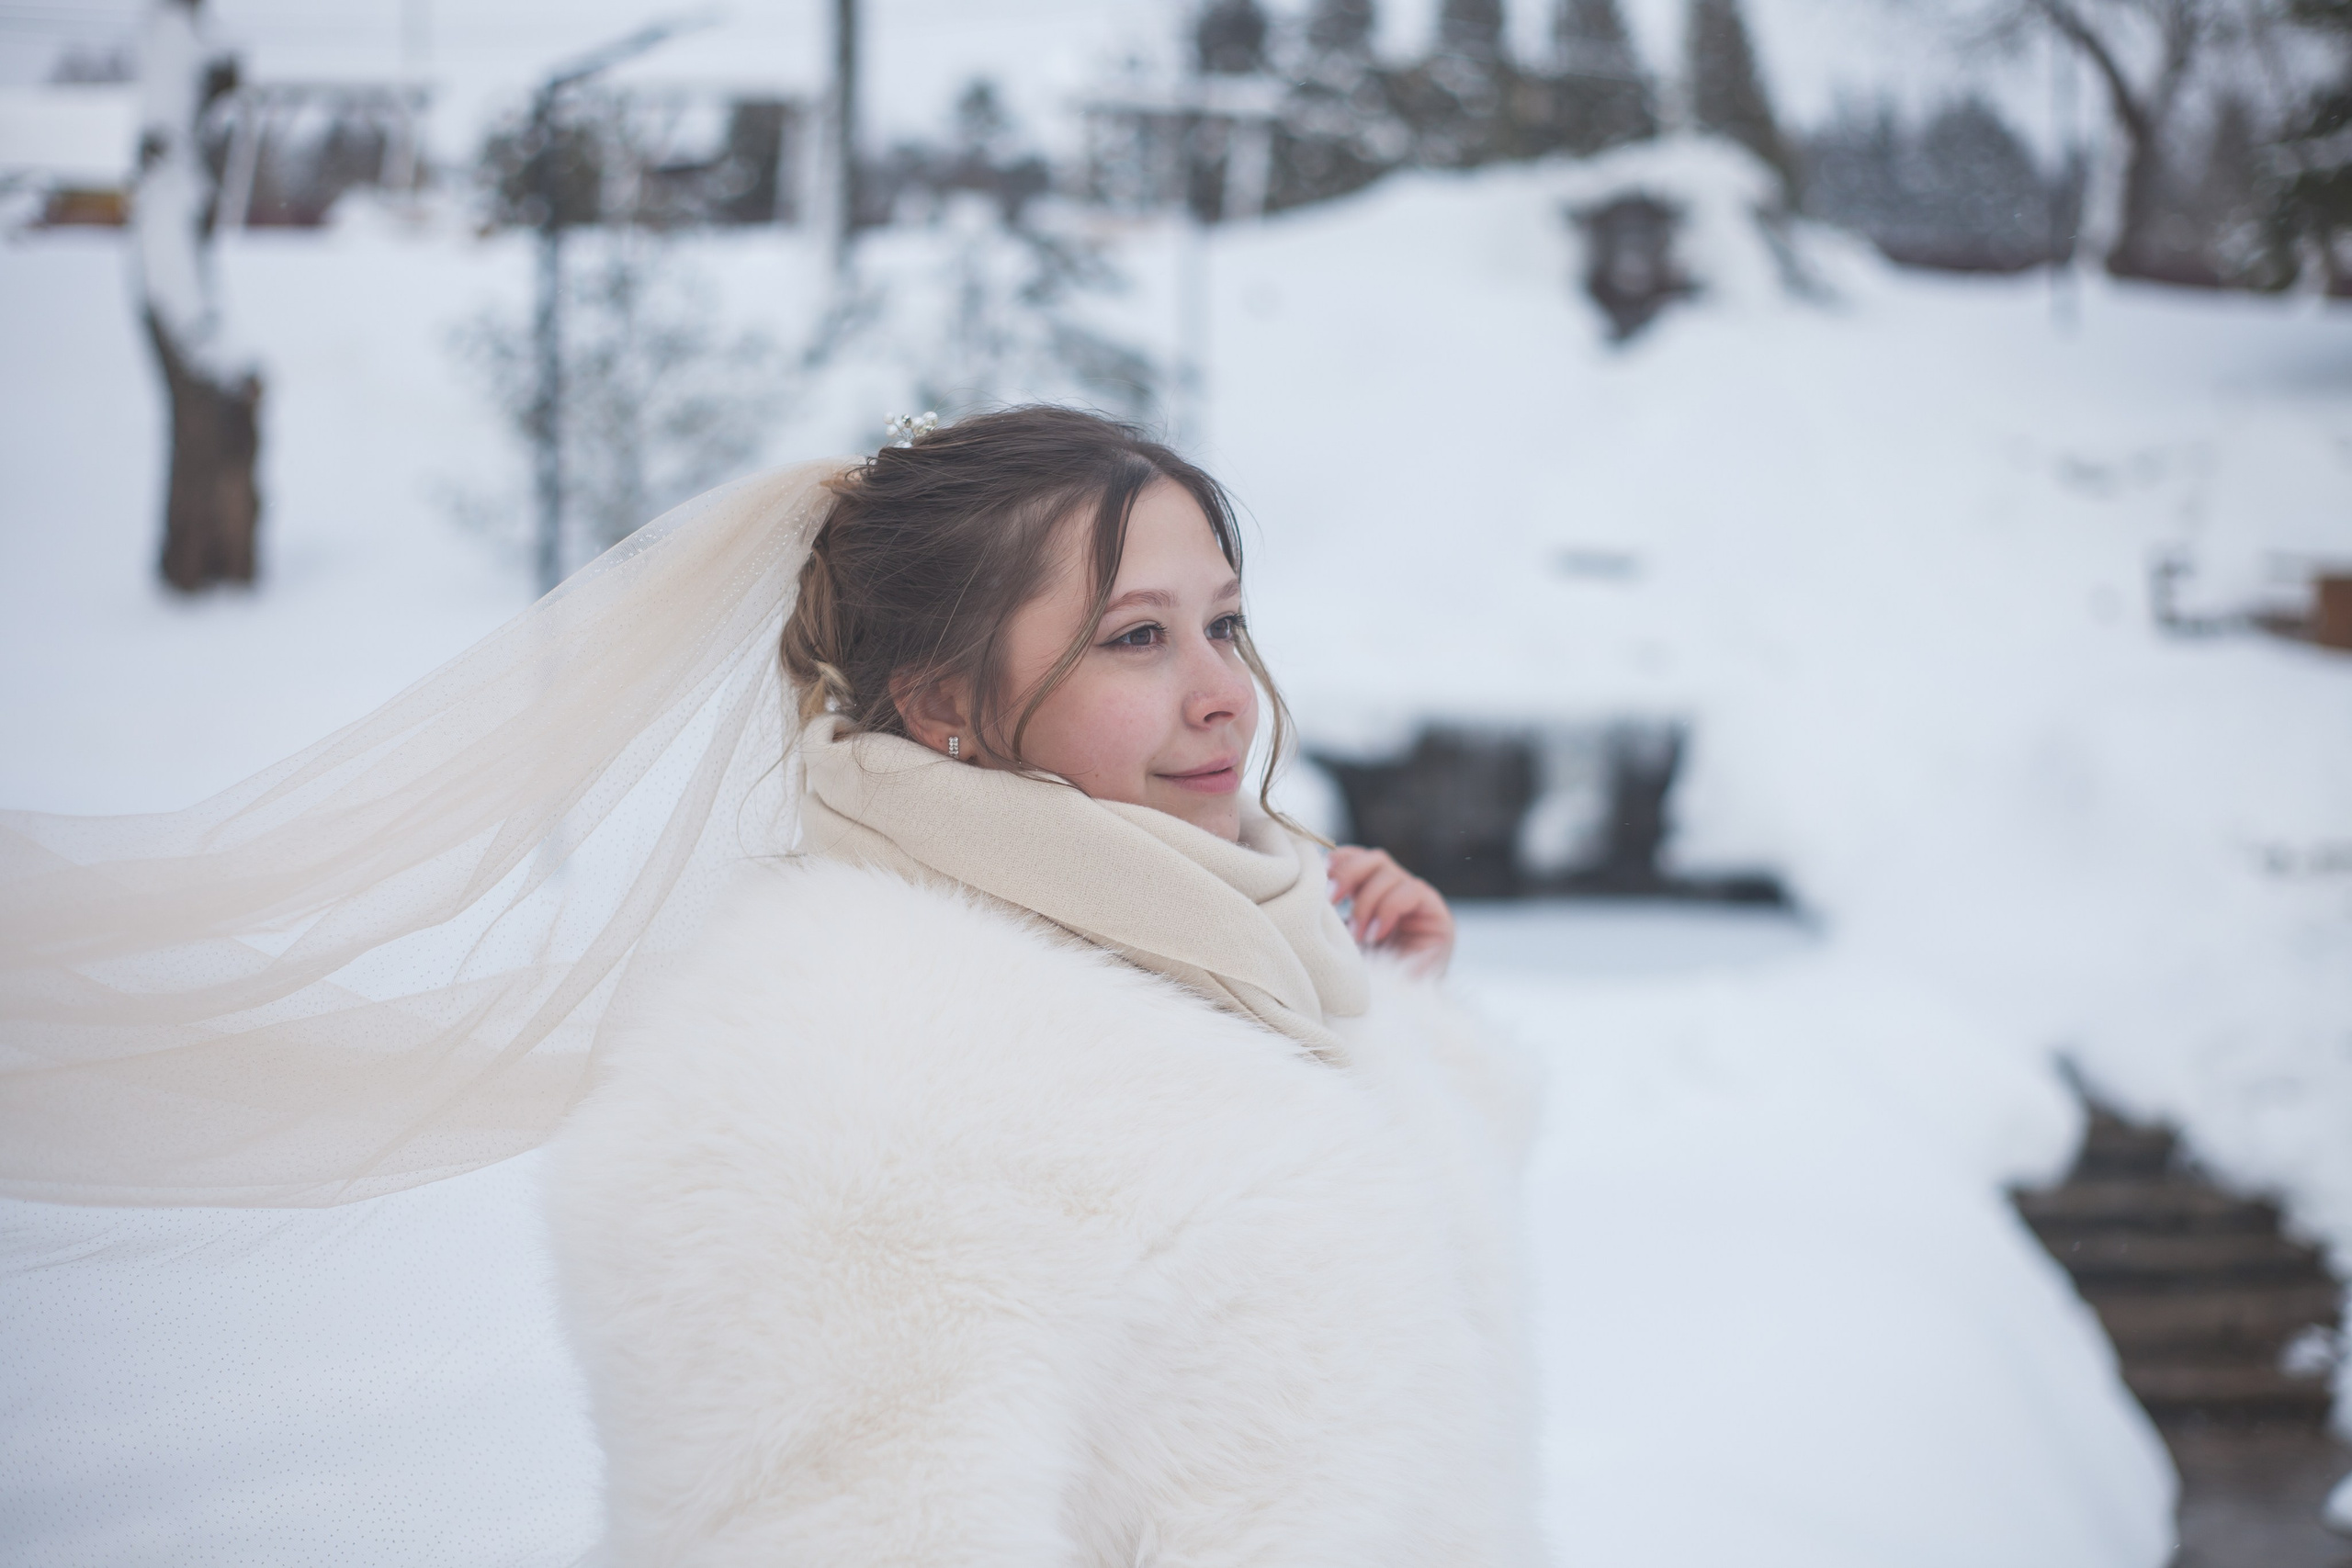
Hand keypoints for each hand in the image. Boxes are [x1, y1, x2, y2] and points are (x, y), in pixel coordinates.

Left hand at [1327, 845, 1454, 976]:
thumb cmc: (1367, 977)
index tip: (1320, 880)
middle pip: (1373, 859)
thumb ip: (1335, 914)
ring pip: (1388, 873)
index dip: (1339, 861)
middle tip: (1332, 899)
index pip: (1358, 858)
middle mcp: (1396, 891)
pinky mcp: (1437, 912)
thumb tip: (1314, 890)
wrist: (1399, 1008)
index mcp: (1372, 893)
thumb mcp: (1343, 940)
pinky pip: (1411, 891)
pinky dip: (1388, 909)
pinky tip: (1378, 935)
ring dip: (1366, 902)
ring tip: (1359, 935)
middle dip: (1348, 874)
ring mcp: (1418, 900)